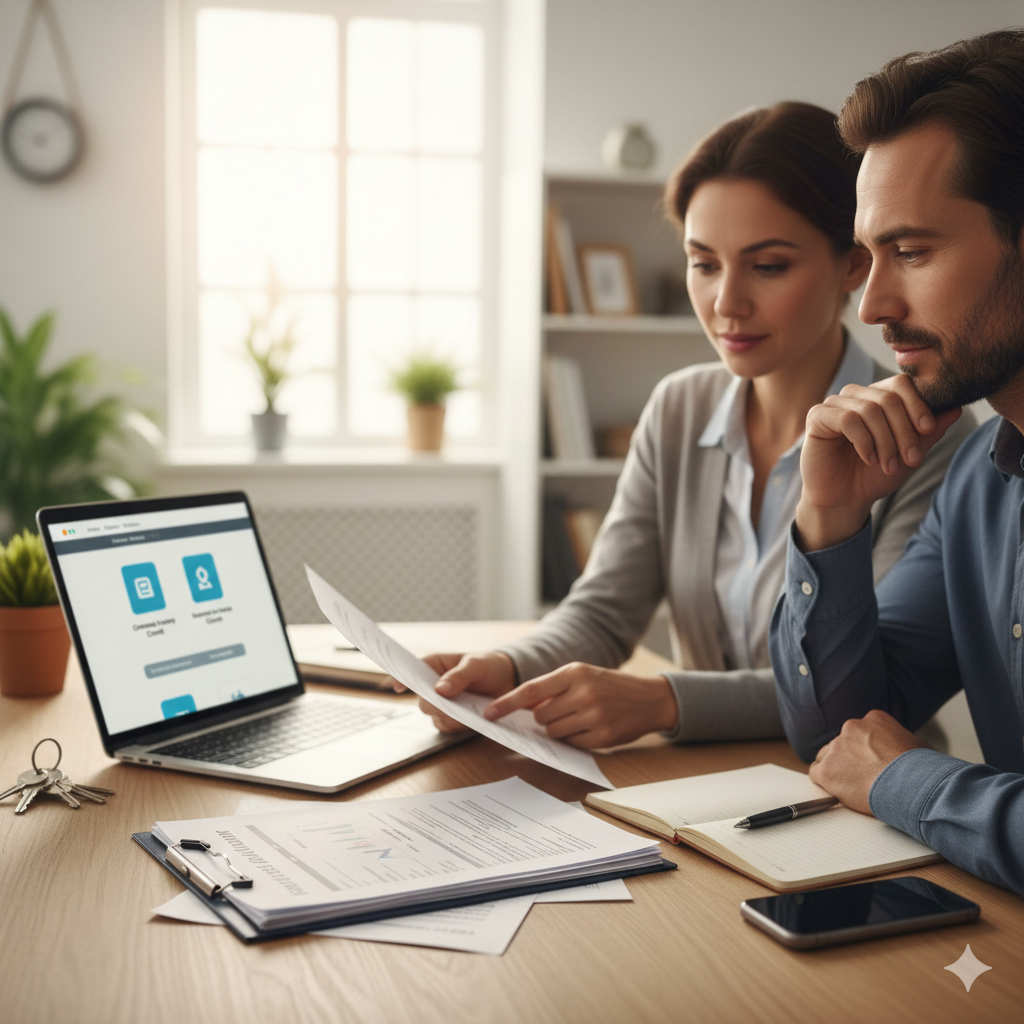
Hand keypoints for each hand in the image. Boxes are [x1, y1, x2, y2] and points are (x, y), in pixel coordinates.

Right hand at [395, 652, 516, 733]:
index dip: (401, 678)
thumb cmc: (488, 666)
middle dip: (433, 704)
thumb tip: (439, 690)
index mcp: (434, 665)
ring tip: (466, 711)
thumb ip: (459, 676)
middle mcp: (433, 685)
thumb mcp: (476, 665)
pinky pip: (447, 726)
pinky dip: (457, 725)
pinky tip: (470, 719)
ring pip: (433, 716)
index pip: (412, 670)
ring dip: (447, 716)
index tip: (397, 686)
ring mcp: (442, 704)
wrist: (507, 681)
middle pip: (422, 700)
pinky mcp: (452, 719)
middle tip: (447, 704)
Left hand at [482, 662, 677, 748]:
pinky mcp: (601, 737)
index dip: (507, 703)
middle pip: (540, 715)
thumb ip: (554, 688)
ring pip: (553, 731)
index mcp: (575, 673)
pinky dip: (573, 738)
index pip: (531, 690)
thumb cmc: (610, 685)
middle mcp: (583, 693)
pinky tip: (588, 728)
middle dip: (544, 717)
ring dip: (557, 729)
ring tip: (577, 718)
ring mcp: (593, 716)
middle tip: (562, 710)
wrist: (649, 698)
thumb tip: (524, 706)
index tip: (489, 713)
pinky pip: (570, 743)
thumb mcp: (583, 675)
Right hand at [797, 375, 961, 550]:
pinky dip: (864, 441)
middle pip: (889, 398)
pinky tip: (868, 458)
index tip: (929, 429)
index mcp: (878, 397)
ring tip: (889, 466)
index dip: (918, 404)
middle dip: (905, 431)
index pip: (902, 384)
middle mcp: (856, 396)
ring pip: (870, 410)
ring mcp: (835, 404)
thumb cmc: (875, 475)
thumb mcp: (910, 453)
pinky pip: (847, 419)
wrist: (845, 500)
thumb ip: (931, 431)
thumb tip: (956, 407)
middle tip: (912, 460)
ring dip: (886, 441)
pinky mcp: (817, 416)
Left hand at [808, 709, 927, 813]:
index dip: (863, 750)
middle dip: (848, 759)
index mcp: (873, 719)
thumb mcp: (916, 744)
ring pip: (827, 758)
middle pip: (841, 744)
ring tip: (854, 786)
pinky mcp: (827, 769)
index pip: (859, 732)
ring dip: (837, 770)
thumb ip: (900, 741)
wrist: (911, 785)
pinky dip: (826, 784)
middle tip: (861, 776)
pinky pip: (817, 773)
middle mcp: (852, 728)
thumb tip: (905, 750)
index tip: (869, 761)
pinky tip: (840, 791)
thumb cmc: (920, 770)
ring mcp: (837, 747)